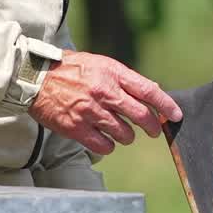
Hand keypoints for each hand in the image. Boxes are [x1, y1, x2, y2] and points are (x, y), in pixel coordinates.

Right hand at [28, 50, 182, 155]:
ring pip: (123, 133)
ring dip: (128, 137)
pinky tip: (107, 142)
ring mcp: (90, 111)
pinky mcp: (75, 128)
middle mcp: (105, 93)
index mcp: (114, 74)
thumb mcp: (103, 65)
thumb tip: (151, 92)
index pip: (149, 91)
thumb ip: (125, 80)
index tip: (176, 115)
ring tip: (125, 135)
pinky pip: (102, 145)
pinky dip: (108, 146)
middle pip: (140, 115)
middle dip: (152, 126)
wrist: (36, 78)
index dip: (166, 105)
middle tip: (154, 131)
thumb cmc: (72, 70)